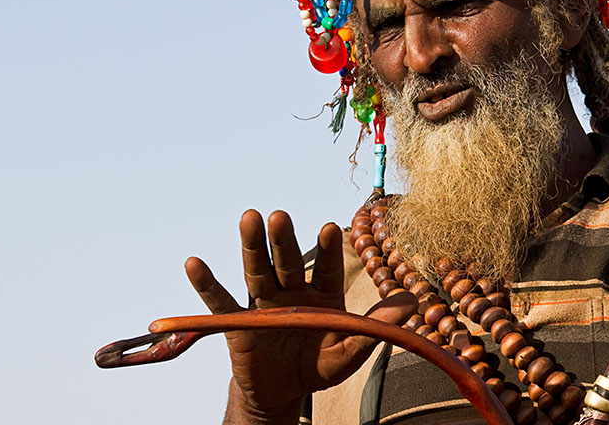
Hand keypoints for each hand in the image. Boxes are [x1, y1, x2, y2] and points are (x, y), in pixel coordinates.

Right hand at [186, 209, 414, 423]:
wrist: (284, 392)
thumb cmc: (320, 365)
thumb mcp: (351, 350)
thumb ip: (378, 326)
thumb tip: (414, 302)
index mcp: (323, 294)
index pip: (327, 268)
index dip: (328, 249)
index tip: (329, 227)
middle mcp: (293, 291)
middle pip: (288, 261)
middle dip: (284, 240)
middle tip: (279, 215)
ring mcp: (264, 304)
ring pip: (257, 271)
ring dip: (251, 246)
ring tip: (248, 217)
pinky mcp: (238, 322)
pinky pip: (221, 302)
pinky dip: (207, 284)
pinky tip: (194, 263)